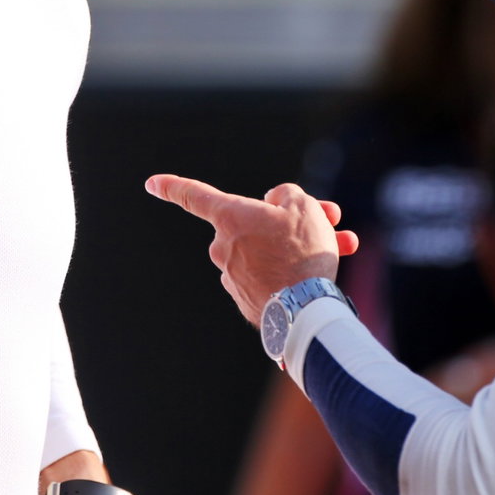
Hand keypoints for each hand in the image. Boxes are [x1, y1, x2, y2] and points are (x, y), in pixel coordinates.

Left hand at [146, 174, 357, 324]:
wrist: (305, 312)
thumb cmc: (302, 252)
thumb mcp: (302, 206)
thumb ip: (285, 195)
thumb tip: (274, 206)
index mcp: (230, 218)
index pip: (194, 196)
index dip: (172, 186)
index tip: (151, 183)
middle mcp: (224, 247)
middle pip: (256, 223)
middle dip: (291, 219)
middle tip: (331, 217)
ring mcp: (233, 276)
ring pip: (269, 249)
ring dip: (300, 245)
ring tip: (343, 243)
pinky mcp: (247, 300)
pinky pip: (271, 274)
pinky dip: (293, 269)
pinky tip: (321, 270)